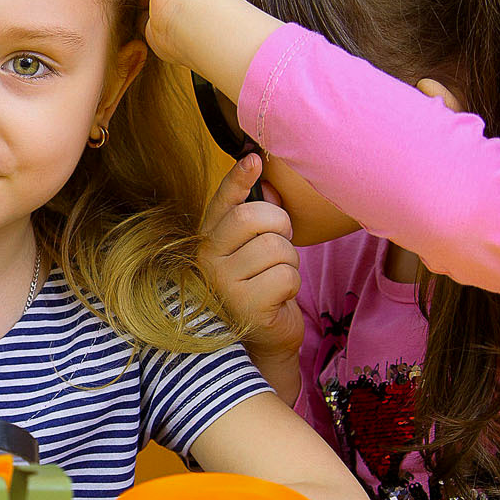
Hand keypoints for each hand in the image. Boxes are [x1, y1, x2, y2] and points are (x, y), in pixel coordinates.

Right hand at [198, 154, 304, 366]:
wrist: (264, 341)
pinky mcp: (245, 306)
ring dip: (289, 262)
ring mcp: (223, 283)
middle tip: (283, 243)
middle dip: (280, 225)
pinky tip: (279, 298)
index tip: (254, 158)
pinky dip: (292, 286)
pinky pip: (286, 276)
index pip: (223, 202)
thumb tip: (270, 184)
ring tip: (277, 279)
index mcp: (209, 240)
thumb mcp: (258, 250)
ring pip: (276, 248)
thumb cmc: (261, 288)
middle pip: (252, 218)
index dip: (238, 178)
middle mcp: (207, 259)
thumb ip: (260, 219)